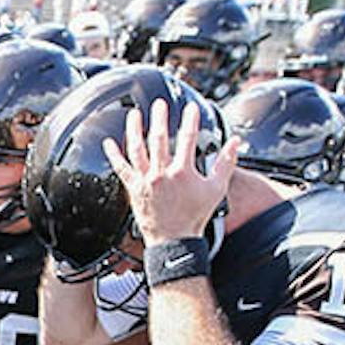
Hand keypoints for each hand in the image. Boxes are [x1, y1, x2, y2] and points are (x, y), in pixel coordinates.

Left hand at [101, 97, 238, 246]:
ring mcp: (145, 181)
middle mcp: (161, 174)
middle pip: (159, 139)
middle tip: (159, 104)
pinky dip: (114, 155)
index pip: (188, 138)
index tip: (191, 108)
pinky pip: (121, 169)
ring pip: (137, 150)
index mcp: (183, 172)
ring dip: (135, 130)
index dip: (190, 120)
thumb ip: (226, 163)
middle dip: (160, 118)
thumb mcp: (216, 189)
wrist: (173, 240)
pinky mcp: (133, 189)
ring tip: (134, 114)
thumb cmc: (194, 216)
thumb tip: (236, 142)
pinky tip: (109, 143)